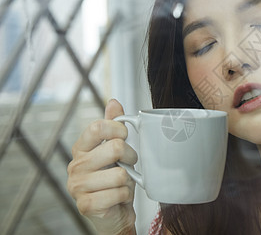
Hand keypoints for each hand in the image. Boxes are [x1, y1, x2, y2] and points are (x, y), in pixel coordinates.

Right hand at [67, 99, 137, 233]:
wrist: (114, 212)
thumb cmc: (114, 179)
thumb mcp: (114, 150)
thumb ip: (113, 126)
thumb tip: (113, 102)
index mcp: (81, 149)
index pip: (97, 127)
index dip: (118, 129)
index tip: (125, 136)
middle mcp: (75, 166)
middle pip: (114, 148)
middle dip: (130, 157)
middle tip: (128, 164)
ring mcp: (78, 186)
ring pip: (120, 174)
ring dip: (128, 179)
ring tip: (122, 182)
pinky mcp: (86, 205)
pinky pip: (119, 193)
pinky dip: (125, 195)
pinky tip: (118, 197)